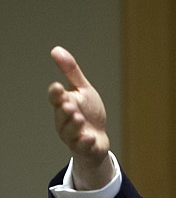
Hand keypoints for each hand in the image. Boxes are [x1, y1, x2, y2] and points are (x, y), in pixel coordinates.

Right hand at [48, 46, 113, 189]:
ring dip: (74, 125)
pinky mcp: (84, 147)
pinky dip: (85, 142)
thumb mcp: (83, 90)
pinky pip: (83, 146)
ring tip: (80, 118)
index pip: (56, 98)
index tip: (57, 87)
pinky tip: (90, 137)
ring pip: (70, 132)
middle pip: (61, 115)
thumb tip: (56, 49)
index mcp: (64, 104)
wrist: (98, 138)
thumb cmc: (89, 112)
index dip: (56, 94)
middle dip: (65, 111)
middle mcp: (65, 121)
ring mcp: (74, 136)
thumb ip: (71, 73)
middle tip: (70, 106)